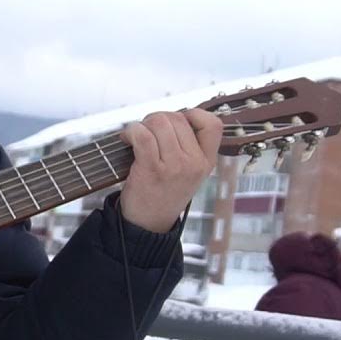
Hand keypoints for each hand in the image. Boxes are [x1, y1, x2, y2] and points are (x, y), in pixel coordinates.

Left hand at [117, 109, 220, 231]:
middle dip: (157, 119)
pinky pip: (142, 135)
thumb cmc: (163, 194)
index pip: (213, 125)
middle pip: (177, 118)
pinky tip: (127, 139)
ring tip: (135, 137)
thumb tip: (171, 116)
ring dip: (142, 124)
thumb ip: (188, 147)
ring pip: (159, 122)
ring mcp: (175, 166)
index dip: (193, 115)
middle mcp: (194, 163)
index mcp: (206, 162)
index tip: (176, 123)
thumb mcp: (188, 173)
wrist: (147, 224)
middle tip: (146, 132)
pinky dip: (131, 131)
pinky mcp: (153, 169)